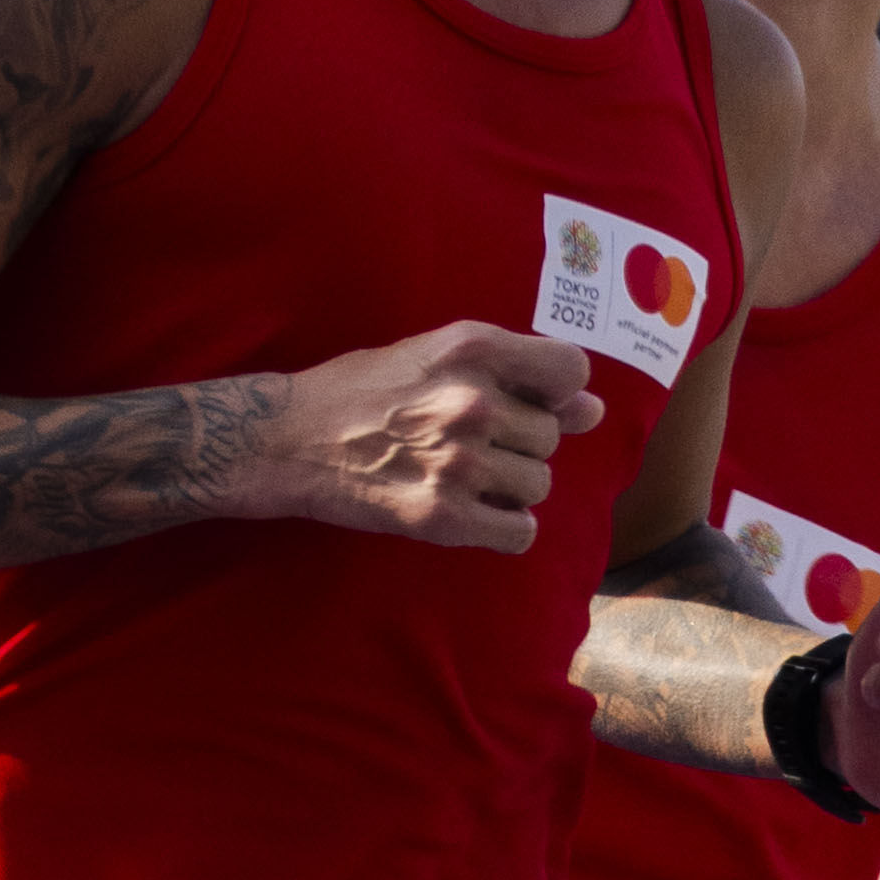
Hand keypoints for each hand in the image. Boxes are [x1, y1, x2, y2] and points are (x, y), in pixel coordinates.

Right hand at [253, 325, 604, 553]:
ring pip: (537, 485)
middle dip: (518, 444)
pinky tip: (468, 510)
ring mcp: (458, 461)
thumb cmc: (361, 390)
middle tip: (463, 442)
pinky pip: (520, 531)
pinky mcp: (443, 516)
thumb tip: (591, 410)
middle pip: (550, 437)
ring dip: (508, 487)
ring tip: (458, 473)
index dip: (557, 392)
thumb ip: (516, 377)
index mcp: (471, 348)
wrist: (287, 440)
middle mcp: (471, 402)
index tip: (525, 402)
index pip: (572, 372)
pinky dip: (502, 527)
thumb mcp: (436, 357)